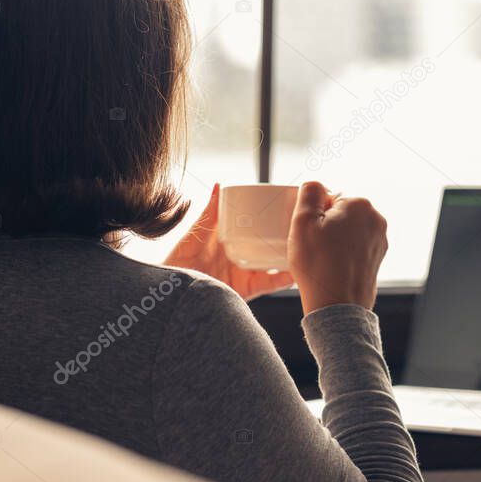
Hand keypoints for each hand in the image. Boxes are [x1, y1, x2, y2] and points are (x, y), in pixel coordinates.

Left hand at [164, 184, 293, 300]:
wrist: (172, 295)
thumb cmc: (178, 263)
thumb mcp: (194, 236)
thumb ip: (208, 214)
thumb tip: (219, 186)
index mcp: (229, 239)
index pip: (254, 225)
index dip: (270, 217)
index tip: (288, 205)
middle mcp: (240, 255)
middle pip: (269, 243)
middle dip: (287, 235)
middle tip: (304, 223)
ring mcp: (245, 273)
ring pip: (275, 262)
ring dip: (290, 255)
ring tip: (308, 244)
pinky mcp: (247, 290)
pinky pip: (270, 284)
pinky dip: (284, 278)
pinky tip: (297, 270)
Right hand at [288, 181, 387, 314]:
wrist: (337, 306)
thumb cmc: (318, 266)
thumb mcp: (303, 222)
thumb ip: (309, 192)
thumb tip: (315, 185)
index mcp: (360, 204)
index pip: (329, 196)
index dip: (314, 214)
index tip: (310, 232)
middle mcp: (376, 219)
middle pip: (341, 212)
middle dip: (326, 225)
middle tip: (313, 245)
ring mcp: (379, 240)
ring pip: (348, 229)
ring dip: (334, 239)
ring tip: (323, 258)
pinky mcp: (377, 258)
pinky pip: (355, 246)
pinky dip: (343, 253)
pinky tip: (332, 267)